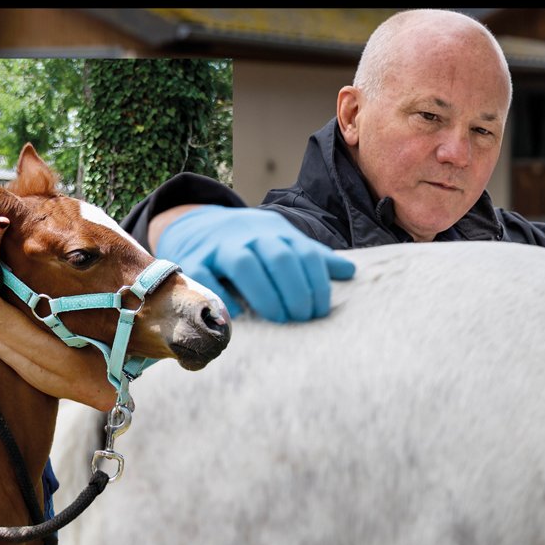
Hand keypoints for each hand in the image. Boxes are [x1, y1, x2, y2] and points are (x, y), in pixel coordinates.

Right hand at [155, 206, 354, 321]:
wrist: (197, 225)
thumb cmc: (249, 242)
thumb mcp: (281, 241)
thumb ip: (312, 257)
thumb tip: (350, 271)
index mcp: (275, 231)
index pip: (304, 253)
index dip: (317, 284)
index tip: (320, 310)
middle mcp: (249, 234)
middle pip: (278, 258)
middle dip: (295, 291)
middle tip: (302, 318)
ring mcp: (220, 246)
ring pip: (244, 264)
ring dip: (266, 294)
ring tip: (279, 318)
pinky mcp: (194, 259)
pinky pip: (206, 276)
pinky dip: (222, 296)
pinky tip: (239, 315)